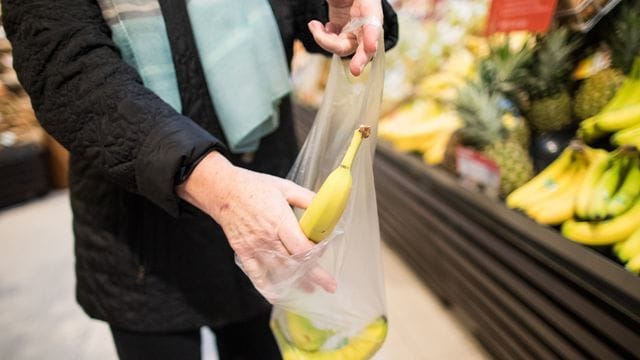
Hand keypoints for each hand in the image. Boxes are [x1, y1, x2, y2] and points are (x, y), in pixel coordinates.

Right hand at [177, 152, 336, 298]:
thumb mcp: (285, 187)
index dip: (316, 254)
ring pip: (278, 272)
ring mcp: (255, 247)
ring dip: (296, 283)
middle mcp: (268, 238)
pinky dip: (267, 288)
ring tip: (309, 289)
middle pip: (294, 263)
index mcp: (280, 221)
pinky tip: (277, 295)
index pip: (302, 247)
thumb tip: (326, 208)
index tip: (324, 253)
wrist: (223, 191)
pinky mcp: (244, 253)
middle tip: (329, 286)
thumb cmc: (254, 187)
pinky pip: (256, 275)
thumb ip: (307, 199)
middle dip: (314, 276)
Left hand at [308, 0, 382, 75]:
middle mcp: (365, 26)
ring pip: (342, 48)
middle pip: (364, 48)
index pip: (374, 26)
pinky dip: (322, 37)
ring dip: (324, 41)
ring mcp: (352, 32)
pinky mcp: (341, 34)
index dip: (372, 38)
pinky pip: (332, 43)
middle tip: (356, 71)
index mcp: (372, 10)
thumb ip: (339, 0)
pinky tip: (317, 25)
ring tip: (313, 25)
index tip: (370, 47)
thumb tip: (332, 26)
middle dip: (360, 60)